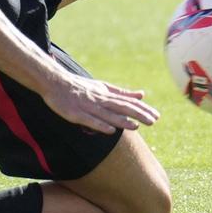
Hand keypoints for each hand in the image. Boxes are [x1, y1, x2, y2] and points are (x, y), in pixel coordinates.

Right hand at [40, 70, 159, 134]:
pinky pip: (89, 120)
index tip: (156, 116)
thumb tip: (142, 94)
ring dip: (122, 121)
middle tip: (153, 121)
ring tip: (136, 126)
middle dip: (138, 114)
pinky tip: (110, 131)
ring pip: (107, 114)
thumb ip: (122, 93)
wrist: (55, 82)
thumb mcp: (103, 87)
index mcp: (106, 94)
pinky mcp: (75, 114)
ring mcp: (87, 106)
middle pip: (121, 107)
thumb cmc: (80, 86)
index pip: (128, 101)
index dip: (142, 109)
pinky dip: (100, 125)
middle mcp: (99, 99)